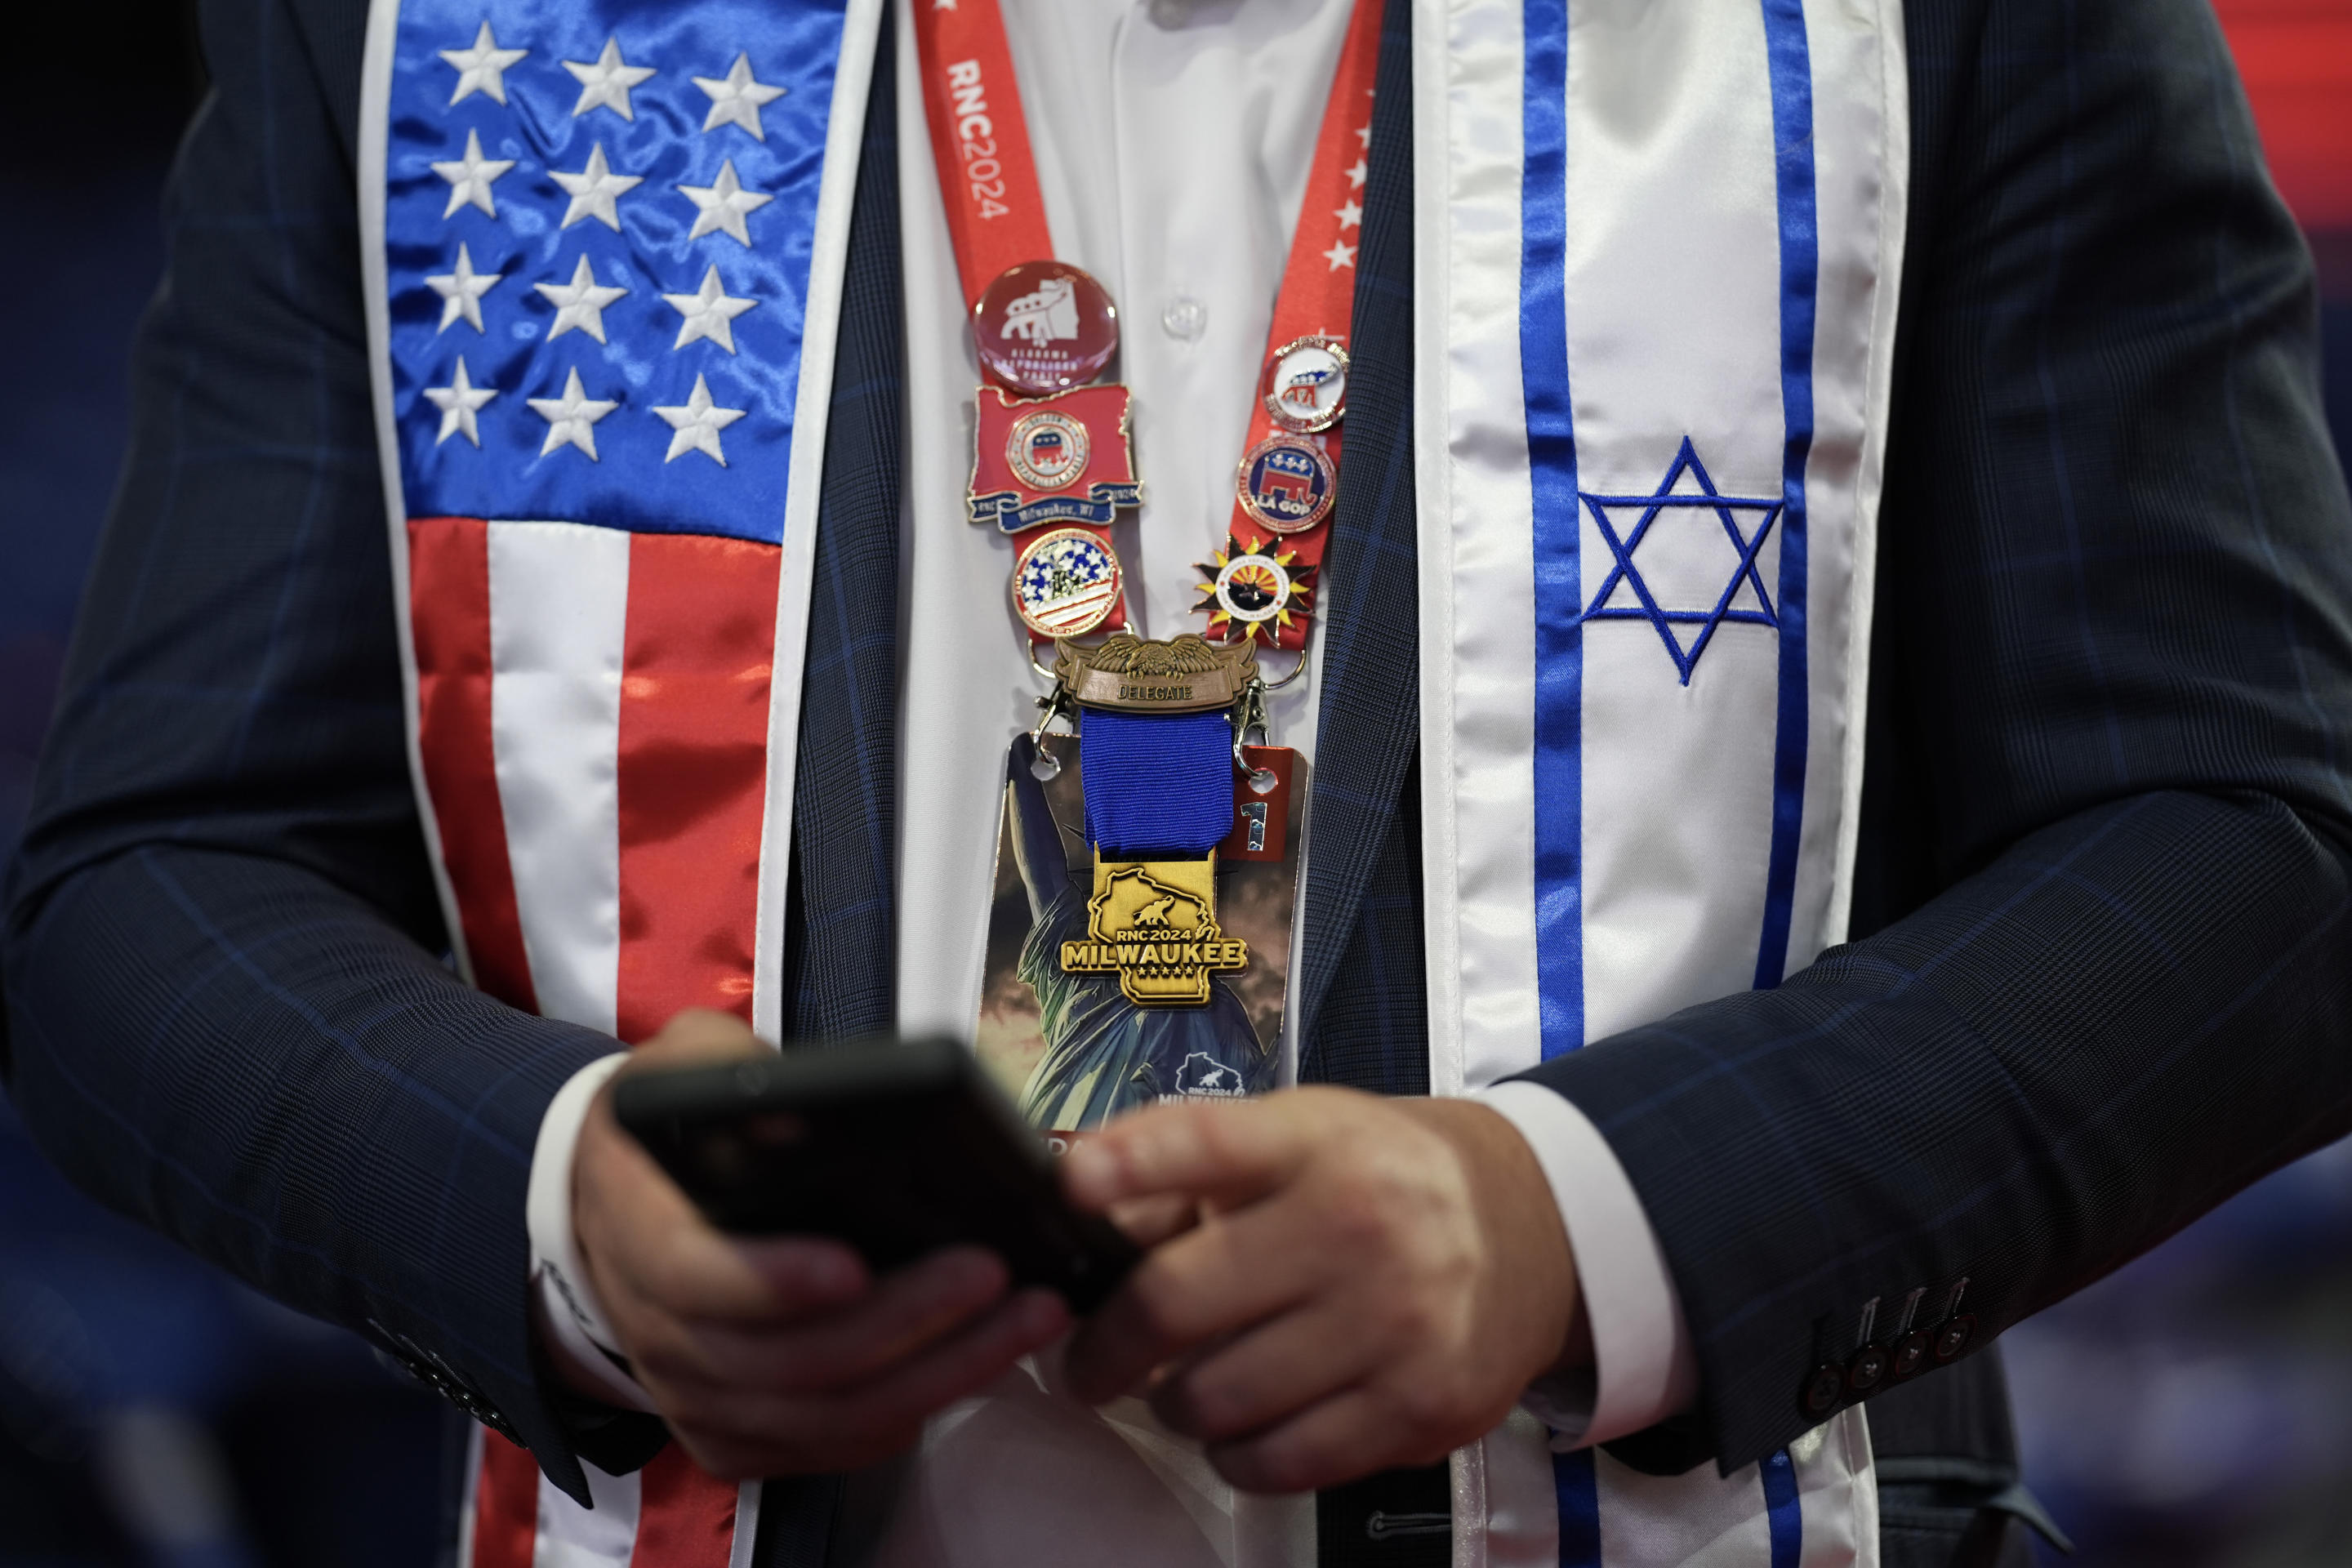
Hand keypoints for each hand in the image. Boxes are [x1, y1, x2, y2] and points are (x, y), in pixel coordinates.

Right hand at [560, 1010, 1071, 1476]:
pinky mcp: (733, 1433)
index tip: (853, 1265)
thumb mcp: (683, 1064)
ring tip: (1024, 1319)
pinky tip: (975, 1367)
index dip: (771, 1282)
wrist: (610, 1205)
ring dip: (933, 1375)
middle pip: (781, 1363)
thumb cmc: (669, 1127)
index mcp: (637, 1233)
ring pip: (819, 1417)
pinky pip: (824, 1449)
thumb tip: (793, 1112)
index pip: (693, 1278)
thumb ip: (726, 1072)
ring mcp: (695, 1395)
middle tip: (991, 1274)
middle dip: (899, 1323)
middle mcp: (657, 1333)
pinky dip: (905, 1416)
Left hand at [1060, 1087, 1586, 1492]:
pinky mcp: (1420, 1405)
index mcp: (1314, 1142)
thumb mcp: (1296, 1137)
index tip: (1070, 1186)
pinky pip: (1282, 1461)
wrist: (1529, 1227)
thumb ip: (1186, 1166)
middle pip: (1177, 1302)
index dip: (1130, 1162)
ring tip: (1179, 1389)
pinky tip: (1240, 1427)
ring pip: (1215, 1400)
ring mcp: (1394, 1321)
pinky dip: (1237, 1455)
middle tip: (1088, 1361)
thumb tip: (1076, 1204)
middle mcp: (1356, 1225)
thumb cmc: (1377, 1180)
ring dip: (1172, 1405)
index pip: (1208, 1142)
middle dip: (1104, 1347)